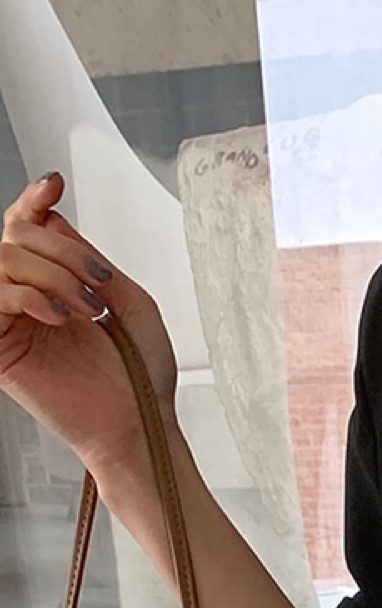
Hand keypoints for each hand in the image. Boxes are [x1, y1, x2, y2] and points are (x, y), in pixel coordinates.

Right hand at [0, 170, 177, 477]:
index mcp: (54, 284)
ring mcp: (10, 321)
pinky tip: (60, 316)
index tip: (53, 186)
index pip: (26, 230)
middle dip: (62, 251)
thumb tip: (51, 220)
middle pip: (16, 237)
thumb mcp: (128, 299)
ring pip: (4, 260)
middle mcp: (28, 298)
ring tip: (88, 309)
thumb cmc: (141, 374)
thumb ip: (88, 257)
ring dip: (52, 275)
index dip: (33, 201)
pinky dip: (29, 296)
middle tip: (99, 284)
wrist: (143, 421)